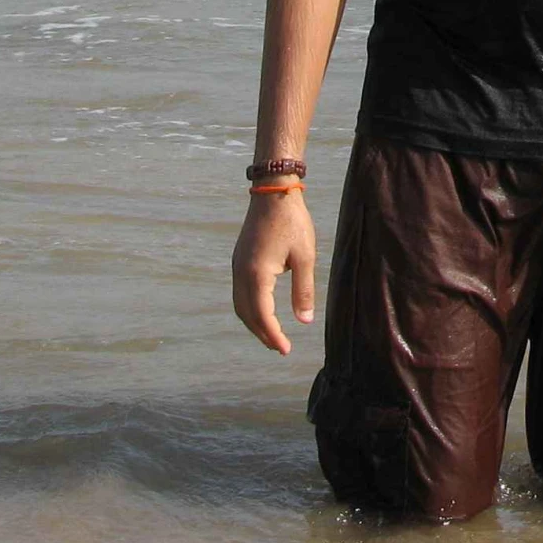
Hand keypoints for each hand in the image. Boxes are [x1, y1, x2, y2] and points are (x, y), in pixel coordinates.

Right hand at [231, 191, 317, 353]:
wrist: (273, 192)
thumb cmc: (292, 222)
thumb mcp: (305, 257)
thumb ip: (303, 290)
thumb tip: (304, 321)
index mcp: (257, 275)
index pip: (262, 316)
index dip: (273, 336)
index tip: (286, 350)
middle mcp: (241, 273)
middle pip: (247, 314)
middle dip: (262, 334)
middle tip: (280, 347)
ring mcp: (237, 266)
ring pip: (240, 305)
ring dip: (254, 322)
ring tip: (272, 334)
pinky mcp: (239, 259)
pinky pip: (240, 292)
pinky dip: (249, 308)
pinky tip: (263, 309)